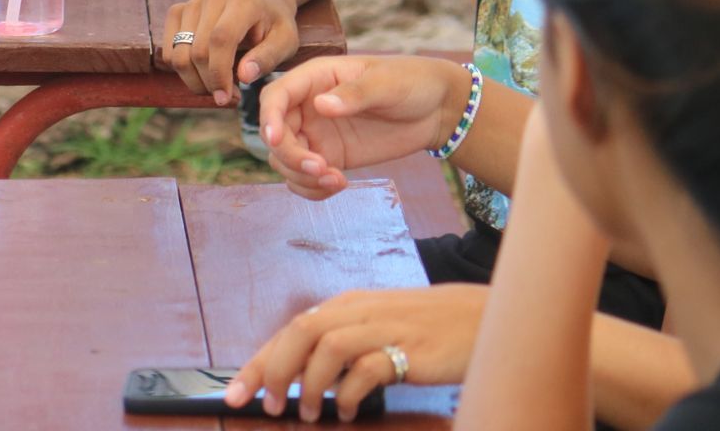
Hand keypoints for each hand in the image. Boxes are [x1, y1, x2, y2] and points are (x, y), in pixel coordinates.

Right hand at [163, 0, 299, 103]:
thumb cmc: (274, 23)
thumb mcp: (286, 41)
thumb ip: (268, 58)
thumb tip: (244, 76)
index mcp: (244, 0)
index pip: (220, 39)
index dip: (219, 72)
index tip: (225, 97)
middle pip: (197, 51)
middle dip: (208, 83)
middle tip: (227, 97)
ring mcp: (192, 3)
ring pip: (178, 55)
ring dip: (194, 81)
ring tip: (218, 86)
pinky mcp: (178, 11)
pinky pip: (169, 51)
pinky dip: (183, 70)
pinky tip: (205, 73)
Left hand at [226, 285, 486, 420]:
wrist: (484, 316)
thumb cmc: (427, 328)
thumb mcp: (377, 328)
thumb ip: (342, 344)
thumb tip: (300, 376)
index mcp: (347, 305)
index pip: (290, 330)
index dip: (258, 362)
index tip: (235, 391)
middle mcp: (359, 310)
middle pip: (299, 332)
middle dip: (272, 371)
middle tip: (268, 406)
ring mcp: (384, 327)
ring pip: (326, 346)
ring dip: (310, 384)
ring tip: (309, 413)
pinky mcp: (409, 349)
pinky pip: (366, 369)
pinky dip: (349, 394)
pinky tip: (347, 412)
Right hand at [260, 56, 469, 198]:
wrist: (437, 109)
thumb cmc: (411, 81)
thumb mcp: (386, 83)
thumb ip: (354, 94)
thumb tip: (320, 105)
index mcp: (314, 78)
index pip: (275, 96)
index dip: (268, 117)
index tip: (275, 140)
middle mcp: (308, 107)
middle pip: (276, 134)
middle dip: (291, 156)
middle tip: (321, 170)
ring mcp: (317, 134)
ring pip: (285, 160)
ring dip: (301, 177)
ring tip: (336, 181)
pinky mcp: (331, 157)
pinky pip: (306, 178)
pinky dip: (313, 188)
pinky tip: (338, 186)